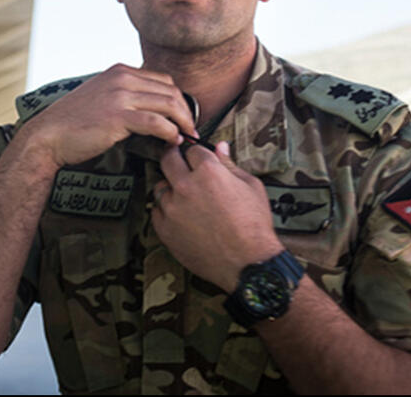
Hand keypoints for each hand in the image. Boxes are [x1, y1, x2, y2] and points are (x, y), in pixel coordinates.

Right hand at [3, 64, 197, 170]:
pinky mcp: (118, 117)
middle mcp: (122, 78)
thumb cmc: (75, 121)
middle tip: (192, 128)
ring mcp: (120, 96)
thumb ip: (124, 94)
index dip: (179, 98)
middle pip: (170, 90)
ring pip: (168, 104)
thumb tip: (150, 105)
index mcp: (120, 71)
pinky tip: (173, 141)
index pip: (163, 79)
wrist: (49, 135)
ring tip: (187, 137)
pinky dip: (170, 132)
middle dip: (186, 111)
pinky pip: (156, 122)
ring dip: (183, 122)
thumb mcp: (101, 96)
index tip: (185, 115)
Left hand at [151, 141, 283, 291]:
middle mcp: (186, 187)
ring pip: (160, 187)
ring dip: (170, 187)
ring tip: (183, 195)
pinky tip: (179, 214)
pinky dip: (165, 210)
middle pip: (168, 159)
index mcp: (208, 172)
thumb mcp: (251, 187)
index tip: (198, 157)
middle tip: (178, 160)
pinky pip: (156, 212)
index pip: (193, 149)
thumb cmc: (253, 226)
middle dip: (174, 156)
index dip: (197, 152)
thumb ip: (231, 164)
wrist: (247, 263)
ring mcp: (173, 208)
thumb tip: (221, 148)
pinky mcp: (165, 229)